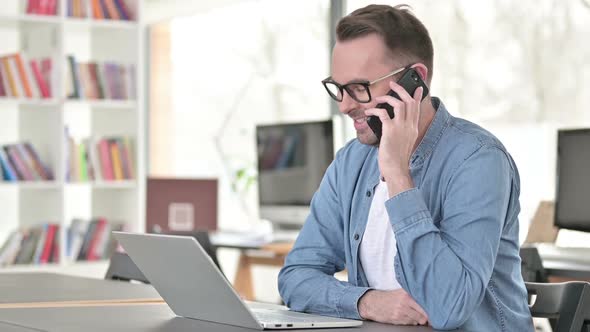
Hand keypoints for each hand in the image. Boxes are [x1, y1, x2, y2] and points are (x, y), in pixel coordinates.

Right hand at [358, 289, 427, 325]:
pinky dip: (409, 322)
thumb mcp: (399, 292)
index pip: (424, 305)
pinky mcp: (396, 319)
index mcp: (406, 295)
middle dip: (425, 317)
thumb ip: (411, 295)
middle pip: (422, 315)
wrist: (372, 303)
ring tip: (412, 315)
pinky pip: (409, 323)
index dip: (430, 310)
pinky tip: (405, 317)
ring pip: (416, 321)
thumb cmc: (386, 297)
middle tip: (425, 317)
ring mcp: (400, 312)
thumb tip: (426, 300)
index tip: (433, 311)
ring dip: (416, 320)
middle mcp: (404, 303)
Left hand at [364, 81, 423, 196]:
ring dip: (388, 98)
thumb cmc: (396, 159)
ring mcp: (401, 127)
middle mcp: (409, 126)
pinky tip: (369, 112)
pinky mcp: (390, 130)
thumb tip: (391, 124)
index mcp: (413, 128)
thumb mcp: (403, 143)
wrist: (396, 169)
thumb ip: (402, 132)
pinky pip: (383, 113)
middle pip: (409, 101)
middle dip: (401, 90)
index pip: (417, 108)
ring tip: (379, 98)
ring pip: (399, 103)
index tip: (417, 88)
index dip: (416, 96)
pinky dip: (374, 110)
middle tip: (393, 84)